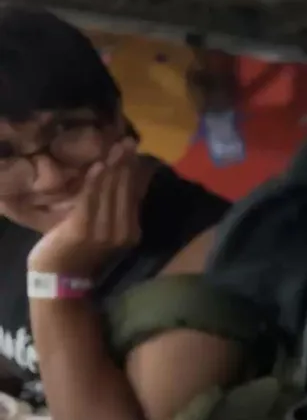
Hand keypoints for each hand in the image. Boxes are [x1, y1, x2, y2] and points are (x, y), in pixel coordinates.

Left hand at [27, 141, 155, 277]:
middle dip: (126, 164)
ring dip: (112, 167)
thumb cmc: (79, 251)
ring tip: (115, 147)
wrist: (58, 277)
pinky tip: (98, 165)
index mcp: (131, 232)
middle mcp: (122, 231)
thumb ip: (115, 208)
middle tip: (128, 142)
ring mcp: (102, 231)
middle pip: (125, 190)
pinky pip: (90, 199)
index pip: (135, 195)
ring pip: (109, 192)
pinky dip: (94, 180)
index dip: (135, 171)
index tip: (135, 151)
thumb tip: (127, 180)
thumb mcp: (104, 230)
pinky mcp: (82, 228)